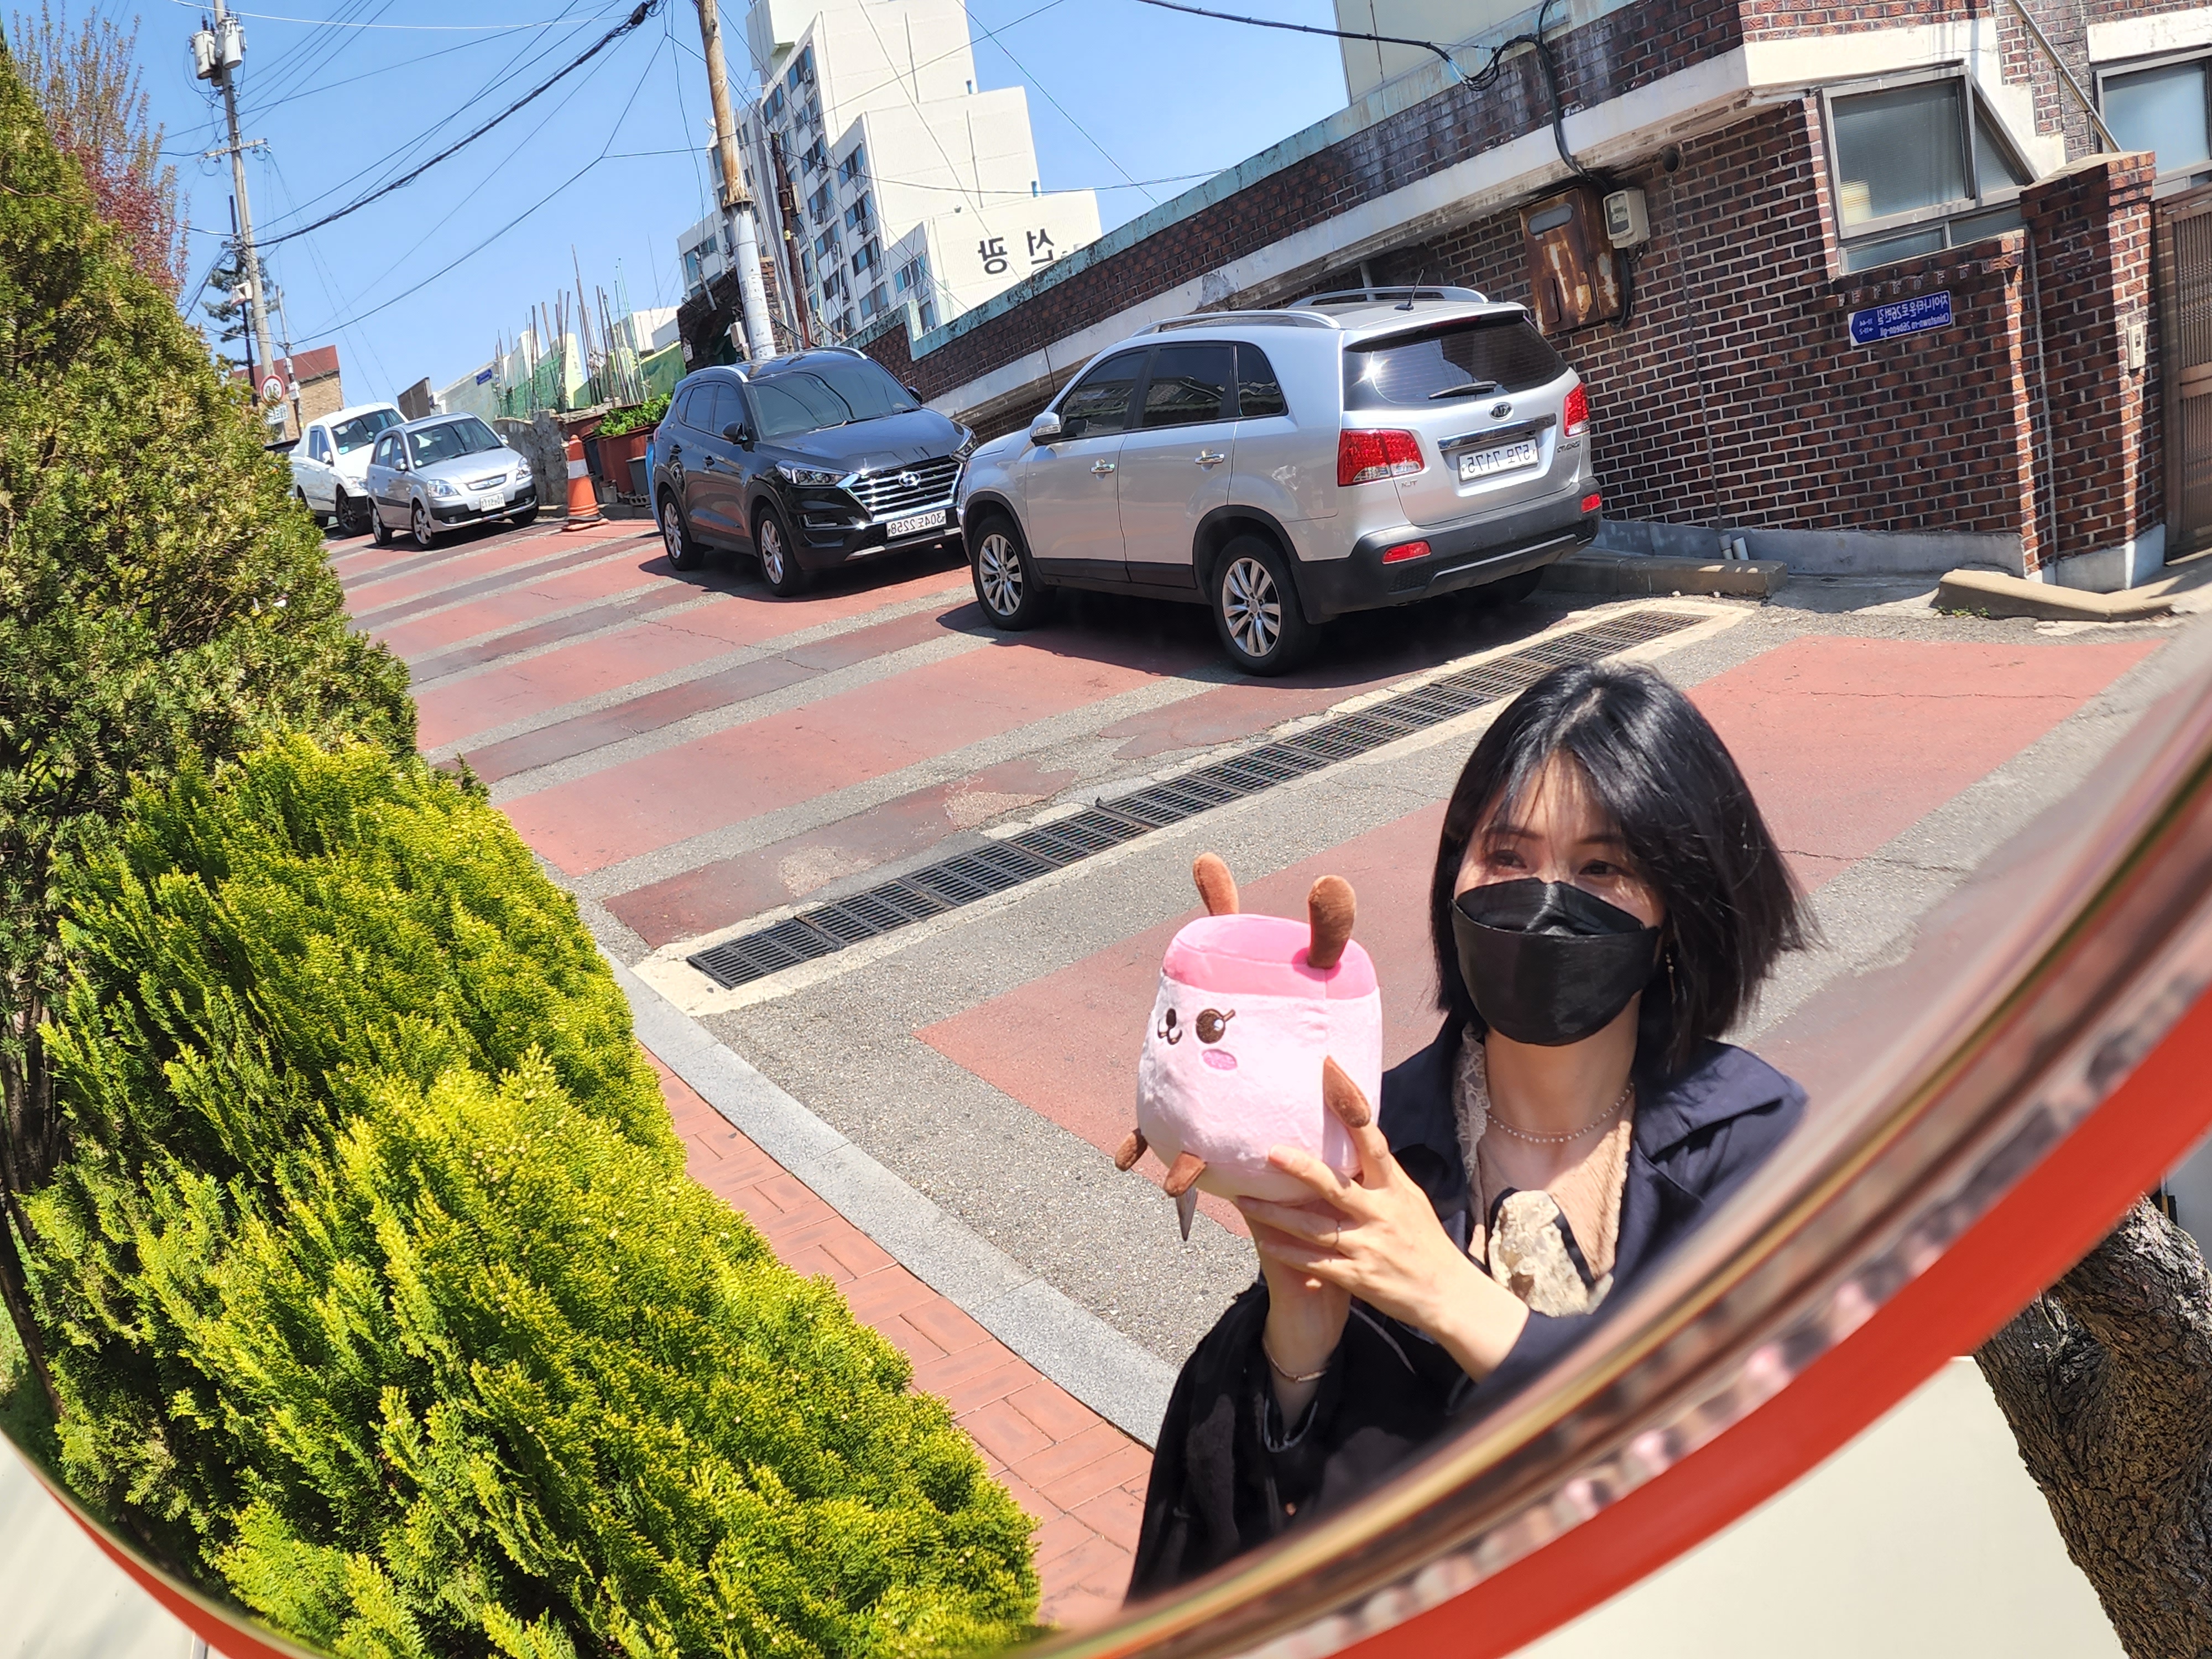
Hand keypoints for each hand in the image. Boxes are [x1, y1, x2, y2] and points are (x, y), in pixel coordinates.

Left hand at [1238, 1060, 1529, 1383]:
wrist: (1447, 1295)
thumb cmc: (1424, 1242)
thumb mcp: (1410, 1200)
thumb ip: (1381, 1174)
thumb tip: (1357, 1138)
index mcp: (1395, 1189)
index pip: (1371, 1143)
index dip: (1351, 1110)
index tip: (1331, 1078)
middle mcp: (1381, 1214)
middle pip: (1335, 1186)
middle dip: (1301, 1170)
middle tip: (1270, 1152)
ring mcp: (1368, 1247)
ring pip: (1314, 1228)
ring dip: (1275, 1215)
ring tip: (1243, 1201)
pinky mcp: (1357, 1277)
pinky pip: (1314, 1263)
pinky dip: (1287, 1252)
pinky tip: (1263, 1242)